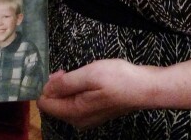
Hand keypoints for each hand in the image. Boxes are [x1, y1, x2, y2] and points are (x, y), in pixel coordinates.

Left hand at [37, 60, 151, 129]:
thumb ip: (65, 83)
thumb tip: (46, 89)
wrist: (144, 88)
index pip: (45, 104)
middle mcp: (78, 120)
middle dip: (57, 85)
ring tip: (82, 74)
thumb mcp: (89, 75)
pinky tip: (89, 81)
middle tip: (69, 70)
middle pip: (54, 103)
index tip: (61, 72)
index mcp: (74, 112)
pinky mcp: (95, 114)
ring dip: (68, 86)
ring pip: (65, 102)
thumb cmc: (118, 79)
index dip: (48, 85)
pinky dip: (77, 90)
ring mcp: (87, 119)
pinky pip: (76, 103)